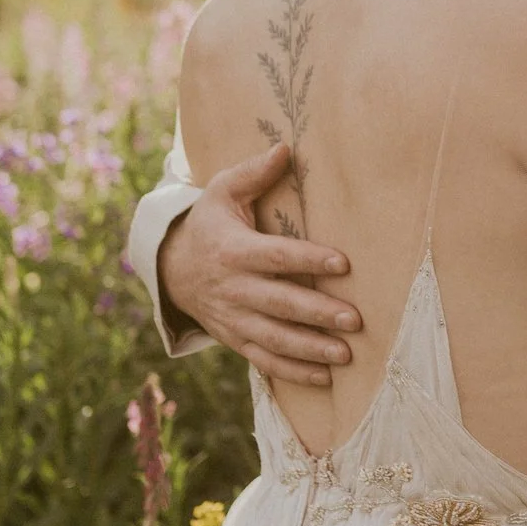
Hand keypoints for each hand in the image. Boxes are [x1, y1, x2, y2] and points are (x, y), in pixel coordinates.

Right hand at [160, 144, 358, 385]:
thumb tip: (285, 148)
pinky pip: (265, 360)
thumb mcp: (221, 191)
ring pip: (275, 338)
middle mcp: (234, 289)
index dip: (309, 259)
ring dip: (310, 349)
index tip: (344, 262)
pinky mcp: (236, 339)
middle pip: (280, 303)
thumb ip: (253, 173)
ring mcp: (234, 318)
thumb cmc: (209, 224)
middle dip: (317, 313)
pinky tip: (326, 377)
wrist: (172, 268)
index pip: (277, 256)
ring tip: (346, 354)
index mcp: (234, 250)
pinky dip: (293, 372)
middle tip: (354, 320)